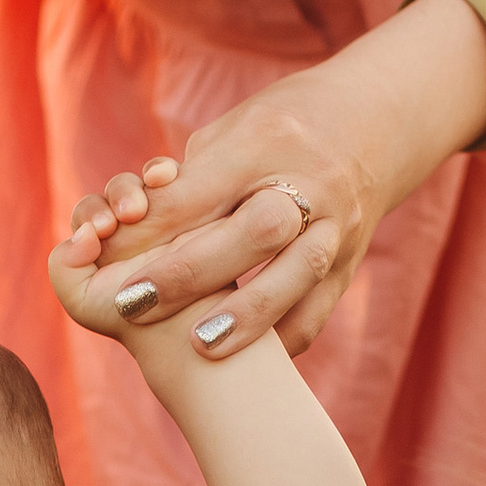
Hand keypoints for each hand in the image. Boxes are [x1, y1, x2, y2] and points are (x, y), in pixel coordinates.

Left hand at [51, 0, 485, 361]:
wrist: (376, 122)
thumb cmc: (281, 128)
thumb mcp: (232, 132)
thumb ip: (188, 180)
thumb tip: (133, 227)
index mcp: (267, 141)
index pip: (207, 188)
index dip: (157, 226)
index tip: (110, 259)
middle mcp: (311, 181)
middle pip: (254, 230)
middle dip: (191, 272)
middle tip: (133, 303)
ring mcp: (338, 223)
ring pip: (297, 272)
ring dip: (246, 316)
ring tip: (199, 347)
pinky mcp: (353, 260)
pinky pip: (319, 306)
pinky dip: (283, 337)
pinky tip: (249, 363)